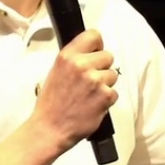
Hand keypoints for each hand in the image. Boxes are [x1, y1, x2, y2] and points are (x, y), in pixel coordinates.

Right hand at [32, 29, 117, 151]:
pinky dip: (106, 100)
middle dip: (102, 68)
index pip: (93, 35)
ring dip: (105, 85)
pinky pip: (115, 92)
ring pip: (113, 75)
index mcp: (67, 56)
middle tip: (90, 81)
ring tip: (89, 95)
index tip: (95, 53)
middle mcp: (81, 65)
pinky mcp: (105, 95)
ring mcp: (94, 80)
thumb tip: (90, 53)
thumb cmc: (51, 104)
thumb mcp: (55, 72)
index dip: (97, 46)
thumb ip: (73, 60)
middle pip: (108, 56)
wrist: (50, 128)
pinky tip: (93, 104)